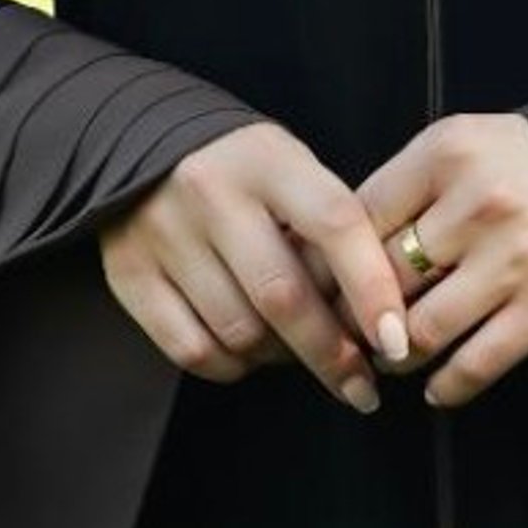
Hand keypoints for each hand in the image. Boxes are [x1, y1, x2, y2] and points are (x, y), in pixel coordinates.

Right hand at [98, 121, 413, 409]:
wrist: (138, 140)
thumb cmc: (243, 170)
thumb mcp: (292, 170)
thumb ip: (331, 228)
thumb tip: (379, 315)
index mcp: (269, 160)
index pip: (334, 224)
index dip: (372, 288)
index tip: (397, 340)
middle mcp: (213, 194)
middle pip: (283, 294)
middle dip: (331, 353)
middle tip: (362, 387)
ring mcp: (166, 235)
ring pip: (239, 331)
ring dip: (281, 359)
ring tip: (299, 354)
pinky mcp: (131, 274)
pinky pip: (193, 349)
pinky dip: (232, 366)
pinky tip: (250, 356)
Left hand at [354, 112, 527, 409]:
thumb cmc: (521, 164)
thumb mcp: (460, 146)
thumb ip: (403, 187)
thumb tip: (329, 250)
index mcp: (446, 154)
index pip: (358, 218)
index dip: (326, 262)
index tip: (312, 289)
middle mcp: (477, 205)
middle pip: (382, 280)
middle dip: (353, 317)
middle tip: (340, 333)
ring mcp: (512, 261)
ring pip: (419, 332)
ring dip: (394, 356)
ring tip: (388, 356)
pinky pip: (474, 365)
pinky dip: (444, 386)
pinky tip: (433, 386)